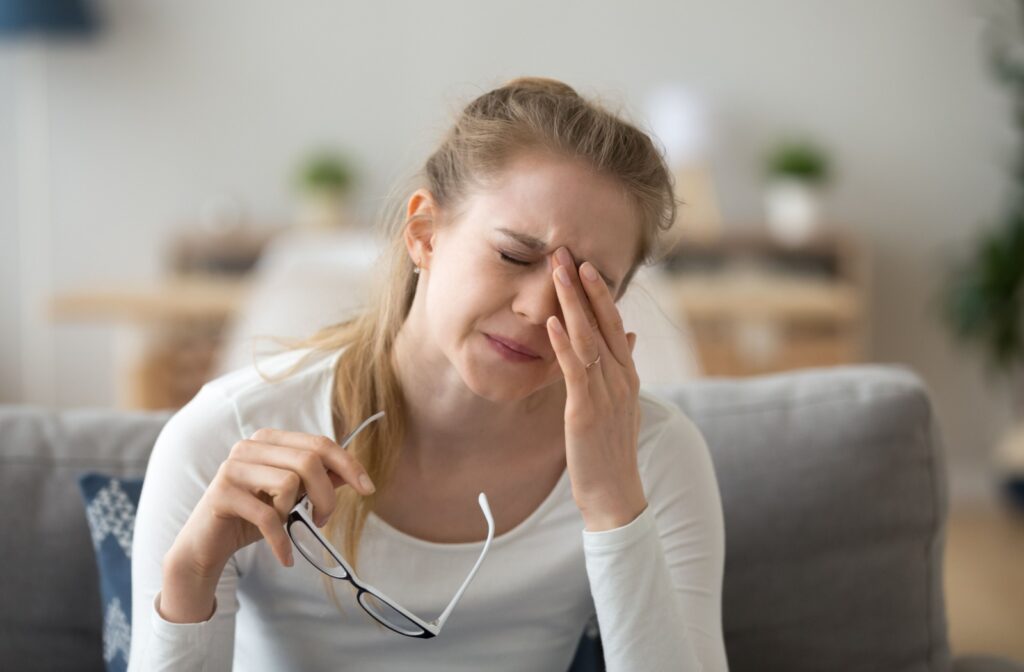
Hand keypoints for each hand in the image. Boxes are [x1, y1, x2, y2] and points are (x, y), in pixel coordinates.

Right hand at [170, 428, 376, 576]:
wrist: (205, 545)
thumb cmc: (251, 517)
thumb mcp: (290, 497)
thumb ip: (318, 481)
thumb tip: (353, 474)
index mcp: (270, 440)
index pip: (320, 443)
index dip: (349, 465)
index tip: (367, 489)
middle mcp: (250, 446)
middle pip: (309, 461)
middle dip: (326, 496)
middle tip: (322, 520)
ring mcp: (233, 467)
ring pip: (289, 483)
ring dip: (294, 512)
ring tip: (286, 524)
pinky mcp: (222, 493)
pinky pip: (267, 516)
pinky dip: (281, 541)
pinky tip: (286, 556)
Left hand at [546, 245, 645, 531]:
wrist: (615, 494)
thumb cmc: (610, 450)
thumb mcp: (620, 404)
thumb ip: (620, 368)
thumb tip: (627, 336)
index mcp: (627, 374)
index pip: (614, 322)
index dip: (599, 291)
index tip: (584, 262)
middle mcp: (621, 378)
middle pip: (603, 322)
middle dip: (585, 285)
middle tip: (567, 251)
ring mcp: (606, 394)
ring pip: (589, 339)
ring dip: (572, 303)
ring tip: (558, 272)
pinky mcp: (586, 412)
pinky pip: (575, 371)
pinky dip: (563, 344)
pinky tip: (552, 322)